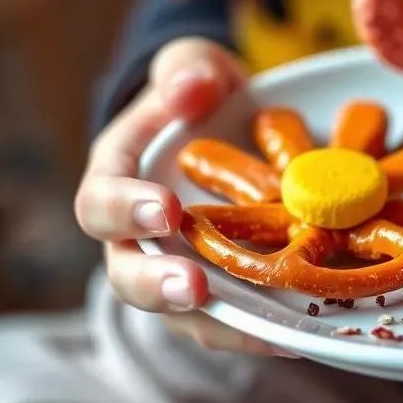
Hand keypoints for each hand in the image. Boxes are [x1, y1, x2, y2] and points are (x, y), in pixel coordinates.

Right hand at [75, 38, 296, 357]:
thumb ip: (187, 71)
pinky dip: (263, 330)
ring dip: (215, 323)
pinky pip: (233, 319)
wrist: (232, 121)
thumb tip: (189, 91)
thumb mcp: (195, 67)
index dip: (127, 211)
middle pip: (128, 274)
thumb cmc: (201, 93)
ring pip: (182, 312)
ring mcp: (181, 265)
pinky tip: (300, 335)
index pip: (102, 202)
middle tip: (192, 286)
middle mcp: (139, 235)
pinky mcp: (223, 287)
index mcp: (119, 178)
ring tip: (258, 330)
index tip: (165, 210)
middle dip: (157, 284)